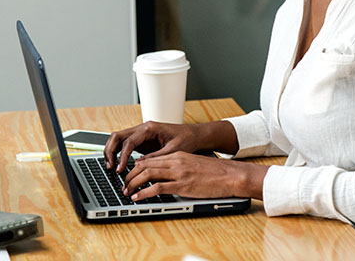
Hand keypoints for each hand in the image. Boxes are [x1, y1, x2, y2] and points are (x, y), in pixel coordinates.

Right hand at [103, 121, 203, 172]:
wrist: (193, 135)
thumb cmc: (186, 139)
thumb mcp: (173, 151)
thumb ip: (156, 157)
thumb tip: (139, 165)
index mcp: (150, 128)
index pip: (129, 141)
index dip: (122, 156)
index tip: (120, 169)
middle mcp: (143, 128)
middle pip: (118, 136)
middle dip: (110, 151)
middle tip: (110, 167)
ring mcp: (141, 134)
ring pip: (119, 138)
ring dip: (112, 151)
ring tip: (111, 167)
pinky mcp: (142, 141)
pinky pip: (125, 145)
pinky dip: (119, 153)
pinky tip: (119, 165)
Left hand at [122, 151, 267, 200]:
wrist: (230, 175)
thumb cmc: (215, 172)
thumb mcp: (193, 164)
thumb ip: (179, 166)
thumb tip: (167, 174)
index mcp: (178, 155)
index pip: (151, 158)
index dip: (136, 167)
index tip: (130, 175)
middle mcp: (176, 161)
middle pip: (145, 165)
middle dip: (131, 175)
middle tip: (124, 185)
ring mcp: (178, 172)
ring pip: (148, 174)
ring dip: (133, 184)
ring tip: (127, 192)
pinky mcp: (182, 185)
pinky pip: (157, 188)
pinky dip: (143, 193)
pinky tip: (137, 197)